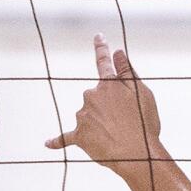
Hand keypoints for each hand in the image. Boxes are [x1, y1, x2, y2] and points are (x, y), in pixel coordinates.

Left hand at [46, 35, 162, 172]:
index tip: (98, 37)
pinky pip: (66, 137)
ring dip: (99, 122)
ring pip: (88, 114)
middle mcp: (91, 95)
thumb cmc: (143, 123)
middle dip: (108, 105)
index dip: (102, 48)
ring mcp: (83, 116)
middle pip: (97, 96)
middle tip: (127, 121)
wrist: (135, 153)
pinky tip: (48, 143)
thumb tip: (118, 52)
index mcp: (108, 84)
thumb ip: (127, 71)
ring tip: (118, 136)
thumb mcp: (142, 92)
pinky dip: (57, 141)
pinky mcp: (79, 136)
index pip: (104, 62)